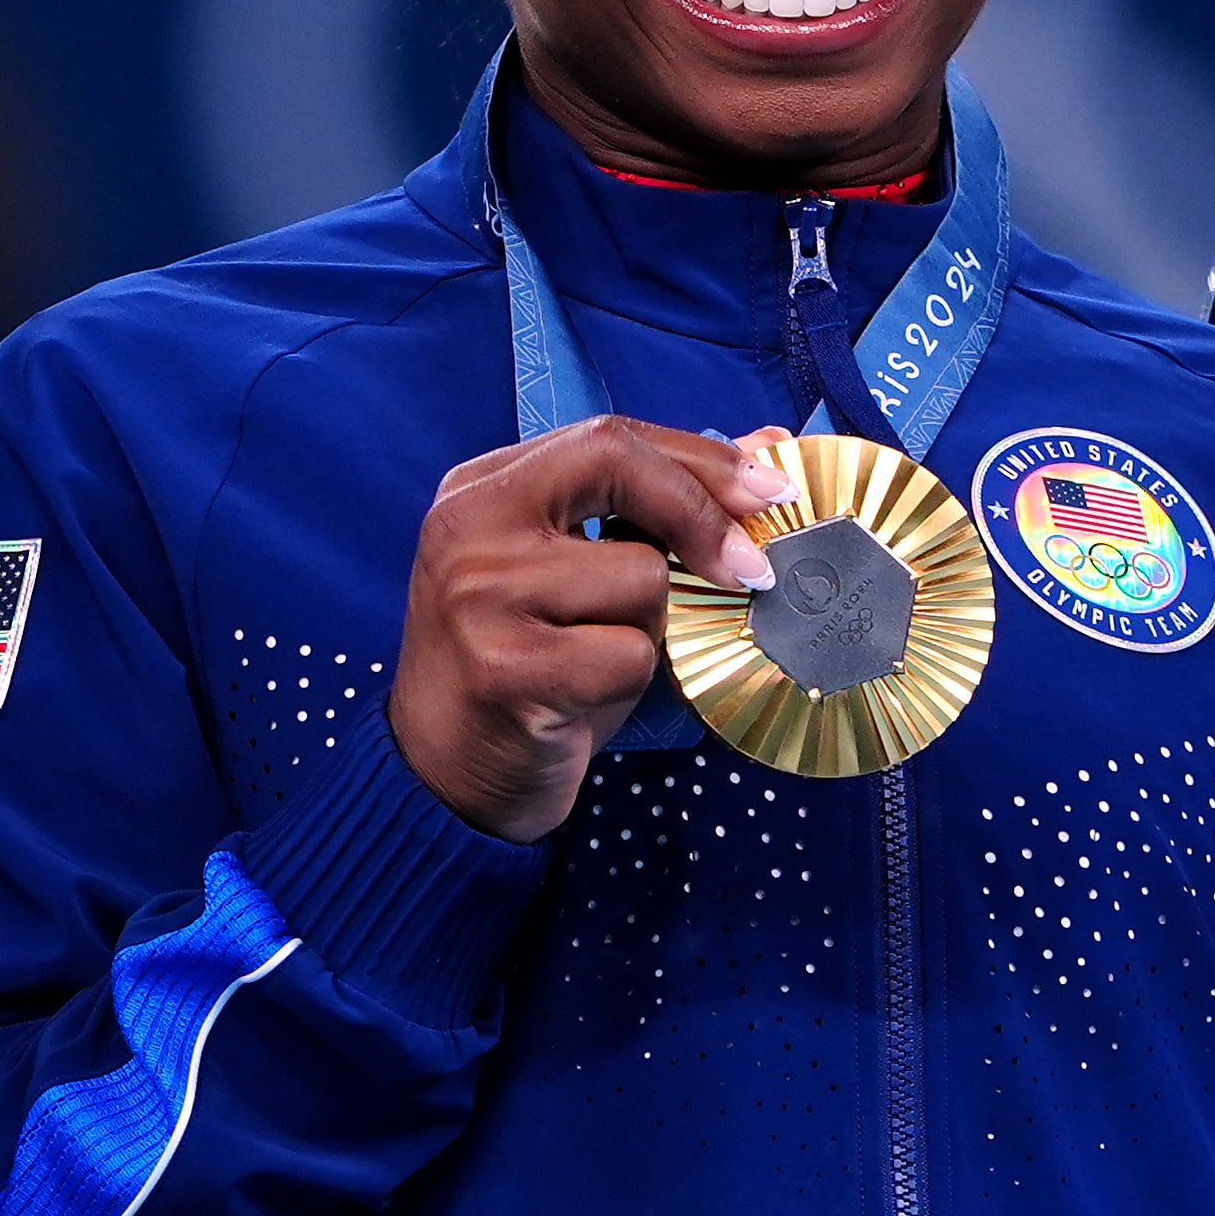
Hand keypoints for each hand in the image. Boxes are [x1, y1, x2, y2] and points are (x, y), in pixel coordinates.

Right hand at [387, 418, 791, 840]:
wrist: (445, 778)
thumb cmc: (530, 671)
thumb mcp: (584, 577)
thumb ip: (661, 508)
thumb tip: (769, 444)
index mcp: (482, 488)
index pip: (607, 437)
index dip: (701, 459)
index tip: (769, 492)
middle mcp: (469, 526)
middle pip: (619, 469)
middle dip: (702, 515)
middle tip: (753, 569)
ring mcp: (480, 593)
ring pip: (641, 576)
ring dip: (651, 628)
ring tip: (597, 661)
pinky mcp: (505, 667)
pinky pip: (630, 655)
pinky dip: (631, 683)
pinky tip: (580, 703)